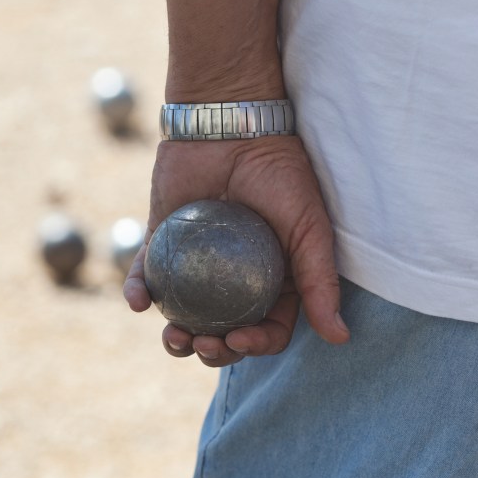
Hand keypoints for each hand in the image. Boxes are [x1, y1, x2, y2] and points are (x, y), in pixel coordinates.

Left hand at [122, 136, 349, 366]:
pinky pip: (146, 274)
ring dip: (174, 336)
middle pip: (220, 330)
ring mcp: (194, 266)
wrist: (232, 127)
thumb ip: (319, 282)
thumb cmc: (279, 174)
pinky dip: (138, 291)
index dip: (253, 344)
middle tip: (202, 344)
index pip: (263, 328)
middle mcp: (232, 280)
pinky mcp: (159, 244)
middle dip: (211, 350)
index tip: (239, 339)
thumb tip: (339, 338)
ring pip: (182, 313)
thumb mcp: (310, 228)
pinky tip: (138, 303)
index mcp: (271, 283)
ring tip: (172, 337)